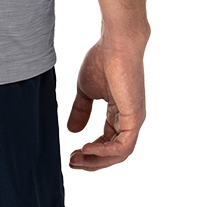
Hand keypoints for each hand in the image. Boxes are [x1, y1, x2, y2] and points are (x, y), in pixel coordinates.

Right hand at [66, 31, 148, 169]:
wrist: (115, 44)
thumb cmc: (104, 59)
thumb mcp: (86, 90)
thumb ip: (81, 110)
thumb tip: (73, 129)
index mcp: (120, 112)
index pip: (109, 141)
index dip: (92, 151)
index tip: (74, 153)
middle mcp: (130, 118)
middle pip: (114, 152)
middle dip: (93, 160)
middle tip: (74, 162)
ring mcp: (134, 119)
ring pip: (119, 153)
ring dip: (97, 159)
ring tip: (79, 158)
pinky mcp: (134, 117)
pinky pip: (122, 146)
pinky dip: (105, 151)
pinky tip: (88, 149)